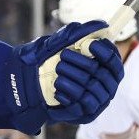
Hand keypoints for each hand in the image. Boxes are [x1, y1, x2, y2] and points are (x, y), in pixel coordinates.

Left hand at [6, 21, 123, 133]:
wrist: (25, 95)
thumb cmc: (44, 67)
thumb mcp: (53, 47)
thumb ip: (74, 35)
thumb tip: (100, 24)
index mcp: (103, 69)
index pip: (113, 60)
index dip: (104, 52)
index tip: (90, 45)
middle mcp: (106, 86)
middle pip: (102, 73)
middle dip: (82, 63)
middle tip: (62, 56)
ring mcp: (98, 101)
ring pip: (91, 87)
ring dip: (72, 78)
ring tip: (57, 72)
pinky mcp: (87, 114)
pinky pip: (83, 103)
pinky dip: (70, 94)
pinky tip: (57, 90)